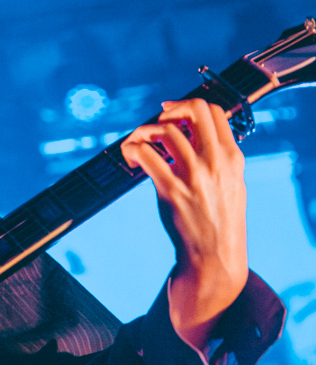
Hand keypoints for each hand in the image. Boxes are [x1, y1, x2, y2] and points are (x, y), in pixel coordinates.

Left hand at [120, 98, 248, 349]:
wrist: (215, 257)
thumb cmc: (219, 221)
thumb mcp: (232, 185)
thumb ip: (217, 159)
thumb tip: (192, 137)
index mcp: (233, 158)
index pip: (215, 112)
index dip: (188, 107)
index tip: (171, 115)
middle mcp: (216, 161)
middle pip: (194, 110)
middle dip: (169, 111)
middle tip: (156, 126)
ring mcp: (194, 175)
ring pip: (165, 131)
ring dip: (144, 132)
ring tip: (137, 145)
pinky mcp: (171, 190)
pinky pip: (145, 155)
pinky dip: (132, 149)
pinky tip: (131, 160)